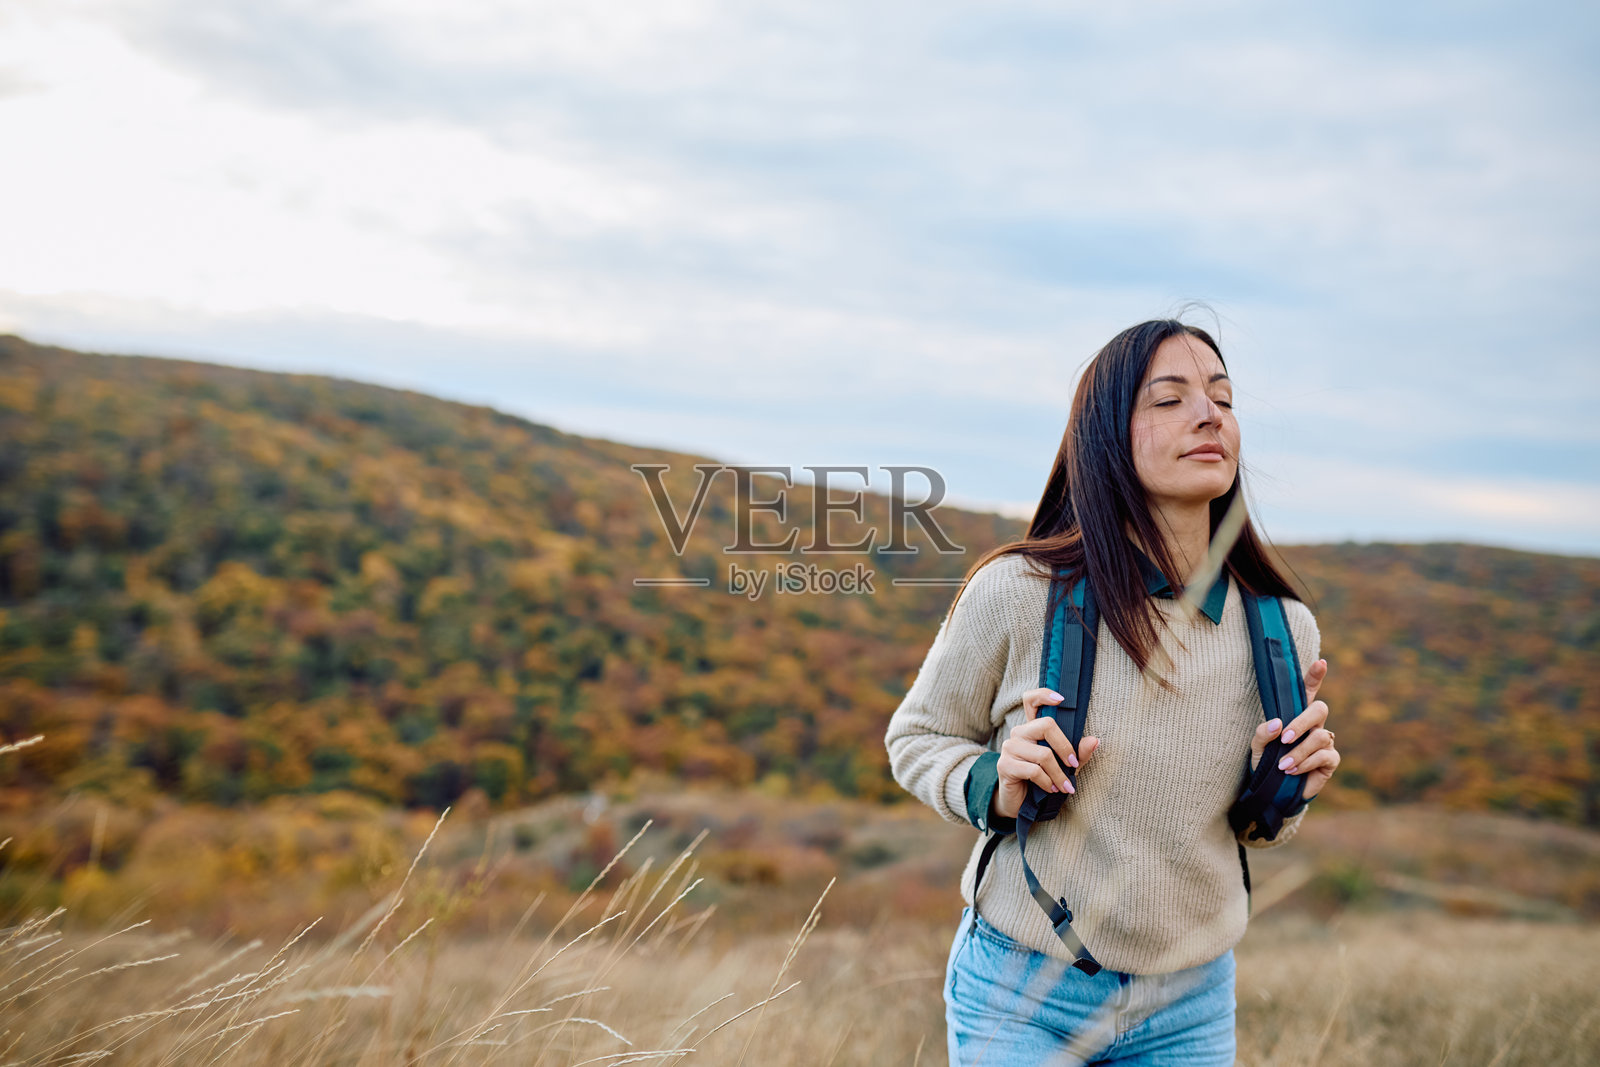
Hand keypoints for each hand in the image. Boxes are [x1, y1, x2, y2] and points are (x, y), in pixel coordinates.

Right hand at [992, 687, 1099, 820]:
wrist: (1020, 803)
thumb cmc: (1044, 780)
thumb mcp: (1066, 766)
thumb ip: (1079, 754)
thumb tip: (1094, 740)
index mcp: (1032, 728)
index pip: (1031, 700)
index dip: (1044, 695)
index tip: (1061, 699)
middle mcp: (1019, 733)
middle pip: (1046, 725)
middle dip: (1065, 748)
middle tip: (1074, 766)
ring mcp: (1010, 747)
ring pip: (1043, 754)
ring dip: (1059, 774)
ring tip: (1065, 787)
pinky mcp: (1005, 765)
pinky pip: (1034, 770)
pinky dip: (1047, 782)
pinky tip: (1051, 789)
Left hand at [1248, 658, 1339, 799]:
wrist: (1272, 792)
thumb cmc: (1266, 763)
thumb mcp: (1257, 747)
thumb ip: (1263, 733)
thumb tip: (1277, 723)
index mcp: (1296, 714)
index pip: (1307, 691)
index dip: (1315, 677)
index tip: (1320, 662)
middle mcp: (1314, 725)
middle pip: (1320, 709)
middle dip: (1302, 723)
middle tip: (1284, 738)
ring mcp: (1324, 742)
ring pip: (1321, 736)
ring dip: (1299, 751)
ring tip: (1283, 765)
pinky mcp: (1330, 761)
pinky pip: (1325, 755)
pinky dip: (1306, 763)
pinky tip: (1293, 770)